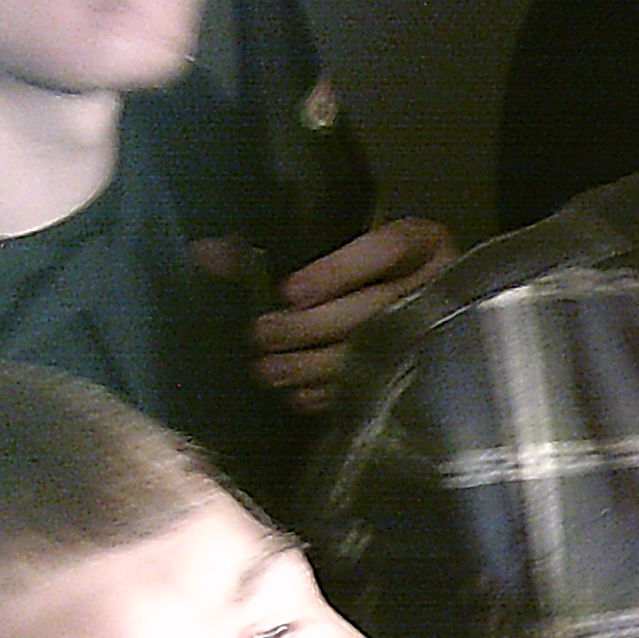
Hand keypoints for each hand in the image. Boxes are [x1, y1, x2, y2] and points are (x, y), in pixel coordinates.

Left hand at [248, 216, 455, 412]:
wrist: (417, 308)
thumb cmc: (362, 272)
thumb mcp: (329, 247)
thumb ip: (268, 249)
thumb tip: (202, 253)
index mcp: (419, 242)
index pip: (386, 249)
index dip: (338, 271)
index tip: (289, 292)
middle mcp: (435, 284)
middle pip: (374, 308)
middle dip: (313, 326)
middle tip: (263, 334)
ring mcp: (436, 331)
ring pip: (375, 352)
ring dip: (316, 366)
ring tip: (269, 370)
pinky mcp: (424, 371)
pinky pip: (381, 386)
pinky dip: (334, 394)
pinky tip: (299, 395)